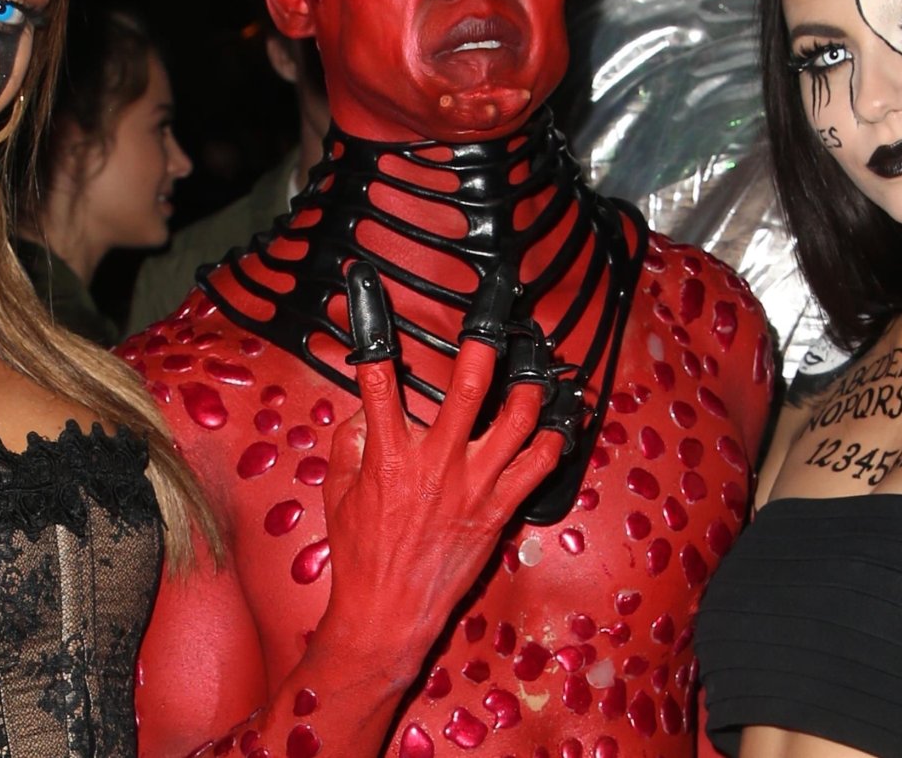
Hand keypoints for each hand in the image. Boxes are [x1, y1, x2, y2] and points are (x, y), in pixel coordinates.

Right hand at [312, 263, 562, 671]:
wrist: (388, 614)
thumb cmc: (360, 555)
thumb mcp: (338, 492)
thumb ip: (352, 443)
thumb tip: (365, 412)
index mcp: (389, 453)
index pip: (377, 375)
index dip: (372, 326)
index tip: (368, 287)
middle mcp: (438, 461)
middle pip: (471, 382)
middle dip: (486, 338)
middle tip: (499, 307)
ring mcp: (475, 484)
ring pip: (520, 417)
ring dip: (533, 383)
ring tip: (538, 360)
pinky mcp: (500, 509)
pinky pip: (539, 465)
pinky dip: (556, 438)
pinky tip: (563, 420)